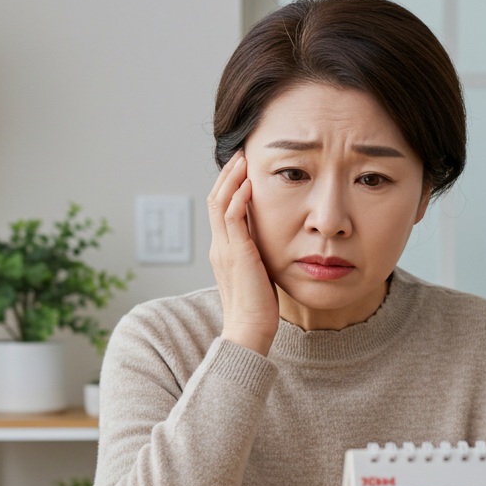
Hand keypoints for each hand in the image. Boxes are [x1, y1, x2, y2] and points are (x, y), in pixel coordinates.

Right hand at [207, 150, 278, 355]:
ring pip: (220, 204)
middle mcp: (219, 247)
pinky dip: (239, 198)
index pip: (219, 209)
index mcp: (222, 250)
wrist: (250, 330)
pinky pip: (231, 218)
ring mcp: (224, 250)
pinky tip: (249, 185)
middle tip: (240, 155)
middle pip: (215, 200)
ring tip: (243, 160)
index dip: (228, 186)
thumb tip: (270, 240)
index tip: (241, 169)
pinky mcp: (236, 254)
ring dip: (232, 179)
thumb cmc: (258, 308)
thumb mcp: (258, 272)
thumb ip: (258, 254)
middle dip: (227, 175)